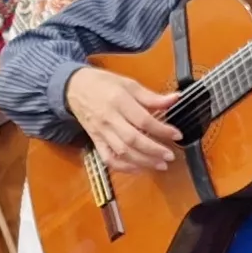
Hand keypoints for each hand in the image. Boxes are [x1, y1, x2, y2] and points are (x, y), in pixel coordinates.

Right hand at [64, 67, 182, 173]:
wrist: (75, 88)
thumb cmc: (103, 84)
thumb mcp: (128, 84)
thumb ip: (151, 96)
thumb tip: (174, 99)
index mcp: (119, 101)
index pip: (143, 120)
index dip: (162, 130)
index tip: (176, 135)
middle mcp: (109, 118)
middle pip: (133, 140)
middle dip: (154, 151)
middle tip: (170, 156)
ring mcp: (101, 132)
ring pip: (122, 152)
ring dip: (143, 162)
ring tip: (160, 165)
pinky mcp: (96, 141)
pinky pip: (108, 158)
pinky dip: (124, 167)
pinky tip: (138, 168)